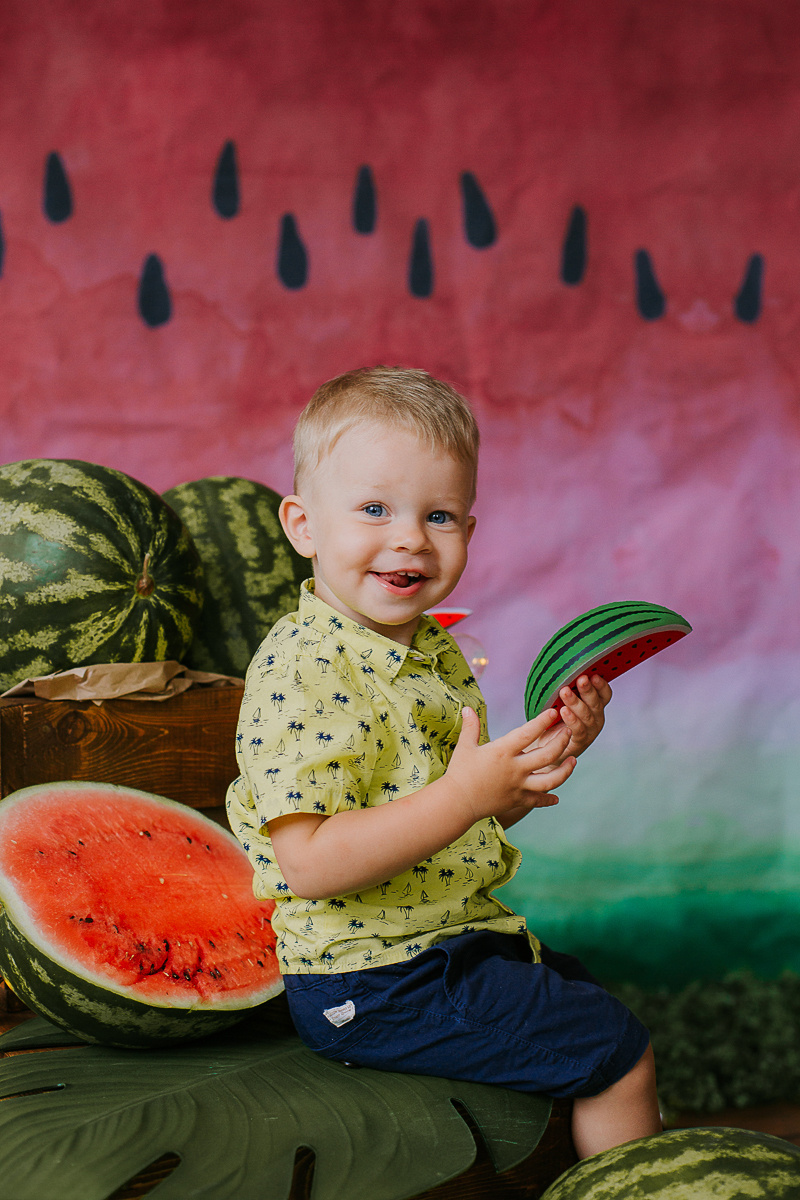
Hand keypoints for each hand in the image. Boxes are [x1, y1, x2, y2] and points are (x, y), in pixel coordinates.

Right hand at [446, 706, 575, 824]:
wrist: (456, 803)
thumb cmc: (459, 773)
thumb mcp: (465, 747)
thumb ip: (471, 726)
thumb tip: (467, 708)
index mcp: (502, 751)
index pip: (528, 733)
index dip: (542, 722)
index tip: (553, 712)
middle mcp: (515, 768)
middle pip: (548, 755)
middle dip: (562, 742)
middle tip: (569, 731)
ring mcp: (518, 786)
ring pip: (551, 780)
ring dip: (565, 770)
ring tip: (573, 760)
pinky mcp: (517, 800)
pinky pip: (538, 800)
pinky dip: (548, 800)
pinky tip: (556, 798)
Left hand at [536, 673, 611, 761]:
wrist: (548, 746)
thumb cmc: (556, 718)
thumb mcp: (563, 701)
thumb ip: (568, 688)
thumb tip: (561, 668)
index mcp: (595, 705)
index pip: (604, 693)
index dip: (601, 684)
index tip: (594, 674)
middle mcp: (596, 717)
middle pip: (596, 702)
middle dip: (588, 690)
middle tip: (581, 679)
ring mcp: (590, 730)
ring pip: (586, 715)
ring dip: (575, 702)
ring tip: (565, 692)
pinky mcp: (580, 741)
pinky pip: (578, 729)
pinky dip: (571, 719)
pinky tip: (563, 710)